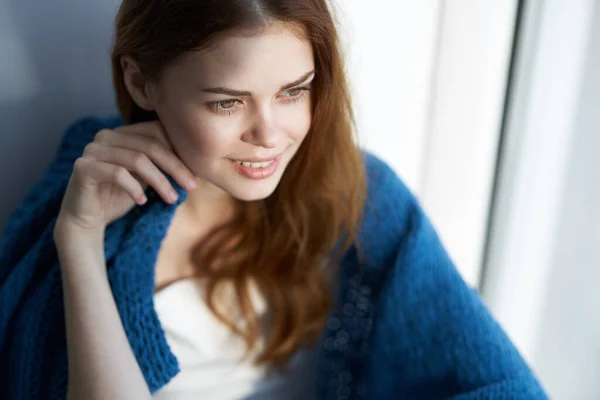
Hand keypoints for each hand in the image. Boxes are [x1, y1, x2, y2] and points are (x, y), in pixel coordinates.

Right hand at [54, 121, 196, 236]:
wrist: (87, 220)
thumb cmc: (120, 197)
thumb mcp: (147, 178)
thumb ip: (163, 165)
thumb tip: (198, 160)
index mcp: (122, 134)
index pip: (156, 131)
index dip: (179, 150)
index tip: (196, 173)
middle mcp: (105, 136)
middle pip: (150, 145)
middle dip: (175, 167)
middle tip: (191, 186)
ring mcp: (92, 150)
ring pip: (137, 159)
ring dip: (160, 181)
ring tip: (172, 199)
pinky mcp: (83, 167)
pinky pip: (117, 173)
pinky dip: (134, 188)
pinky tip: (143, 202)